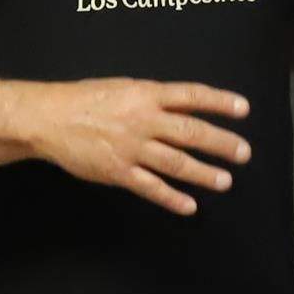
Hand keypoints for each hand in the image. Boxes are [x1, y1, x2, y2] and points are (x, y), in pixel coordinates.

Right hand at [30, 78, 252, 215]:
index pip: (190, 95)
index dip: (219, 101)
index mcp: (145, 95)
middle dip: (221, 143)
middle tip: (244, 153)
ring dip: (204, 173)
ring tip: (225, 181)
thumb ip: (151, 98)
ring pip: (176, 162)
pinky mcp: (119, 171)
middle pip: (191, 132)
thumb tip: (181, 105)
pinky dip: (172, 198)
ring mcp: (132, 148)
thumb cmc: (84, 99)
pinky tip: (189, 205)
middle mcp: (143, 120)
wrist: (49, 119)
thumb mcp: (121, 87)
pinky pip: (151, 187)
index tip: (243, 108)